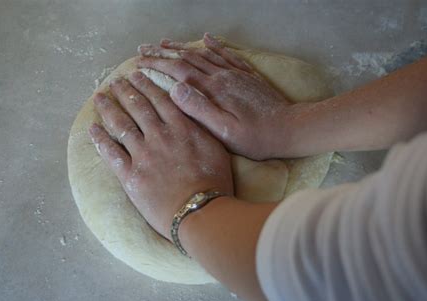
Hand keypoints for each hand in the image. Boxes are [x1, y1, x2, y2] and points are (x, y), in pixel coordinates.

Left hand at [89, 71, 232, 240]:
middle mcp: (159, 136)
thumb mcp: (216, 147)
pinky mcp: (130, 175)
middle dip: (125, 91)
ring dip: (109, 109)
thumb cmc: (214, 181)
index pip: (159, 100)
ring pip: (121, 125)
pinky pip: (110, 153)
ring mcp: (142, 155)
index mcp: (180, 128)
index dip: (145, 85)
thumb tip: (188, 109)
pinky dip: (99, 140)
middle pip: (138, 107)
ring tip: (99, 97)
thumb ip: (199, 126)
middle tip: (115, 81)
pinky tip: (92, 128)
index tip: (135, 75)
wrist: (199, 211)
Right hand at [136, 33, 292, 159]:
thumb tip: (174, 88)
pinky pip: (227, 54)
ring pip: (204, 53)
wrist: (288, 129)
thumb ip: (199, 109)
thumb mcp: (224, 130)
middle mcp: (222, 76)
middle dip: (163, 53)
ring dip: (182, 47)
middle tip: (144, 49)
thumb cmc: (255, 137)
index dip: (157, 64)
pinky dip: (214, 44)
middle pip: (187, 58)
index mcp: (213, 89)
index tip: (139, 62)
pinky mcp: (246, 75)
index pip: (178, 71)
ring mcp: (235, 73)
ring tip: (165, 42)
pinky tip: (207, 38)